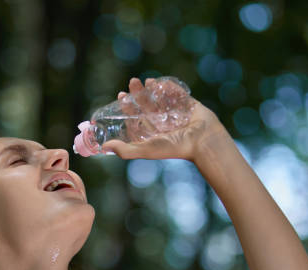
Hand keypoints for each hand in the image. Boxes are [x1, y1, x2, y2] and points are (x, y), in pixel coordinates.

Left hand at [101, 77, 228, 161]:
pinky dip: (170, 87)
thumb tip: (104, 147)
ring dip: (153, 89)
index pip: (136, 118)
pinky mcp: (189, 106)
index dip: (128, 107)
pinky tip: (162, 82)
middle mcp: (163, 124)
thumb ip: (126, 150)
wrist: (203, 141)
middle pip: (147, 106)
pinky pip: (178, 94)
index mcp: (153, 134)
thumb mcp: (146, 149)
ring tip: (147, 81)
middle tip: (132, 82)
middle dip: (138, 94)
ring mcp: (176, 114)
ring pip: (161, 99)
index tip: (121, 95)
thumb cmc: (175, 148)